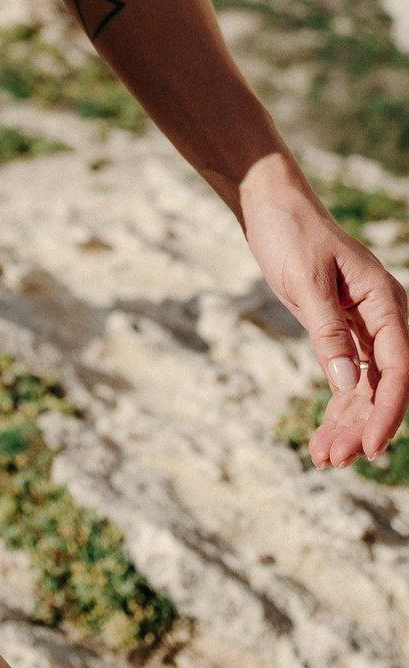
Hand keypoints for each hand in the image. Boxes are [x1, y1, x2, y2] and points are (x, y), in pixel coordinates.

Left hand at [242, 169, 407, 468]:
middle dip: (362, 427)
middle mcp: (384, 320)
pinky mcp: (341, 333)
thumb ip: (327, 330)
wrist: (272, 206)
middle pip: (383, 387)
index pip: (398, 370)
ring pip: (365, 389)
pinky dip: (335, 407)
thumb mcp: (305, 280)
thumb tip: (349, 382)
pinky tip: (323, 437)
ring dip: (347, 424)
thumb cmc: (291, 233)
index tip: (370, 446)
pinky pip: (346, 378)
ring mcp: (365, 329)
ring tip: (322, 459)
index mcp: (386, 303)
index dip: (387, 412)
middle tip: (332, 461)